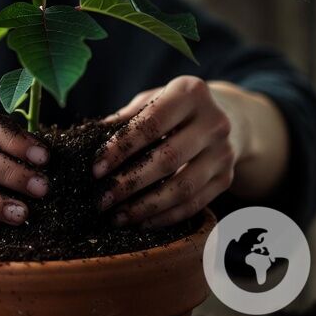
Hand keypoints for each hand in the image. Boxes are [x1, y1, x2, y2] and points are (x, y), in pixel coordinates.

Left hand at [92, 75, 244, 227]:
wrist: (228, 117)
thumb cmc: (175, 109)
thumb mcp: (152, 100)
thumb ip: (125, 119)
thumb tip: (87, 140)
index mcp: (190, 94)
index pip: (151, 124)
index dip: (121, 148)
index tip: (96, 169)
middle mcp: (214, 122)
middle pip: (168, 159)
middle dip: (130, 183)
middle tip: (102, 200)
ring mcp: (224, 152)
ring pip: (183, 188)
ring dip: (146, 207)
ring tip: (117, 217)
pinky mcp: (227, 178)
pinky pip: (194, 204)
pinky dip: (165, 217)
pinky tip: (141, 222)